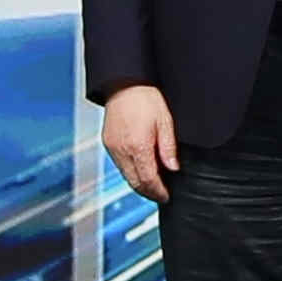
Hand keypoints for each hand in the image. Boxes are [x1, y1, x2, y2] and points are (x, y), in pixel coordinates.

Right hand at [101, 85, 178, 201]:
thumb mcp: (165, 121)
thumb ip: (168, 148)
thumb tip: (173, 169)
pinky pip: (119, 165)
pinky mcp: (108, 143)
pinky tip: (140, 169)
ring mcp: (113, 148)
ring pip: (126, 176)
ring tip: (153, 185)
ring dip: (139, 184)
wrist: (124, 84)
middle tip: (161, 195)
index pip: (148, 180)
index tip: (166, 196)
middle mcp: (122, 150)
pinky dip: (130, 172)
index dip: (158, 192)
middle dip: (149, 192)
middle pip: (135, 183)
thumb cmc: (146, 98)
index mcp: (138, 146)